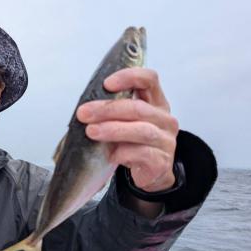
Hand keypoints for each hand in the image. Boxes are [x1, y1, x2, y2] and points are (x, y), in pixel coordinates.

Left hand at [76, 67, 178, 192]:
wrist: (149, 173)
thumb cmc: (133, 144)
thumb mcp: (124, 123)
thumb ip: (112, 111)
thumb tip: (86, 108)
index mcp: (156, 103)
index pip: (149, 80)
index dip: (128, 77)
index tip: (106, 84)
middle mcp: (164, 119)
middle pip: (138, 107)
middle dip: (107, 109)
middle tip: (84, 114)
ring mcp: (166, 141)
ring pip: (140, 131)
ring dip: (112, 130)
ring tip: (91, 132)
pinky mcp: (161, 161)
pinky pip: (142, 154)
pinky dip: (123, 153)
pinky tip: (111, 155)